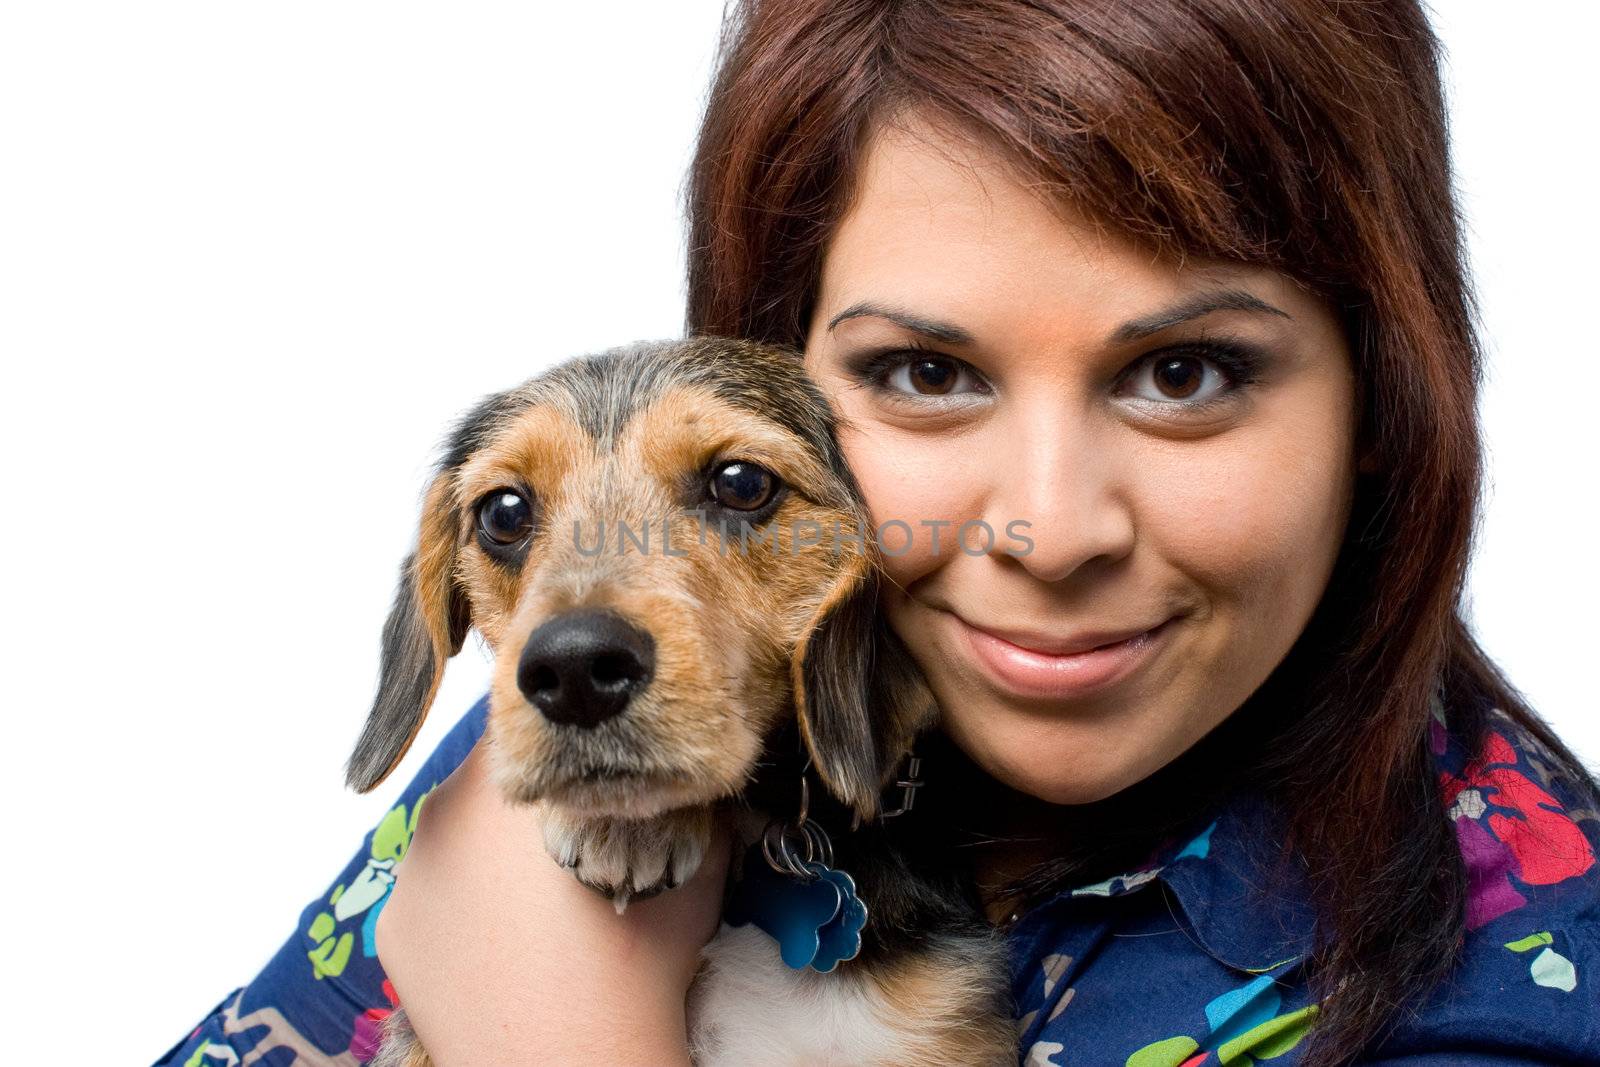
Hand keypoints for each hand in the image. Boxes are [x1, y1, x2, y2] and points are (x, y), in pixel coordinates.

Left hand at [374, 736, 732, 1065]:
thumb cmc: (635, 963)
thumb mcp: (690, 859)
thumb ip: (679, 796)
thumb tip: (681, 769)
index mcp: (516, 781)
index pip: (533, 721)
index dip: (569, 742)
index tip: (596, 771)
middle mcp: (444, 813)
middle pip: (492, 776)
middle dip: (532, 796)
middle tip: (579, 833)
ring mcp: (408, 872)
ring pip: (459, 832)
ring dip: (494, 846)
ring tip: (543, 893)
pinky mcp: (392, 925)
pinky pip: (434, 887)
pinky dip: (464, 899)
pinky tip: (506, 934)